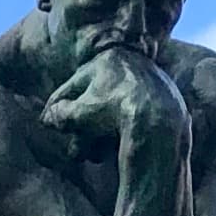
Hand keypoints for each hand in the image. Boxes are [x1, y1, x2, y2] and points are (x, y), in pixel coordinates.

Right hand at [44, 43, 185, 143]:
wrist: (160, 123)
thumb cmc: (115, 113)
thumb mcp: (79, 115)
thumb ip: (60, 115)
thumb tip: (47, 118)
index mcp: (107, 60)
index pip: (72, 86)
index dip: (56, 107)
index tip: (46, 122)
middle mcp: (131, 64)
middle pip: (96, 99)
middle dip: (82, 129)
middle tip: (76, 151)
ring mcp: (152, 81)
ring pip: (117, 109)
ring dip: (102, 133)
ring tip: (96, 156)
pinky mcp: (169, 100)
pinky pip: (139, 116)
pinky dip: (126, 130)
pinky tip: (120, 148)